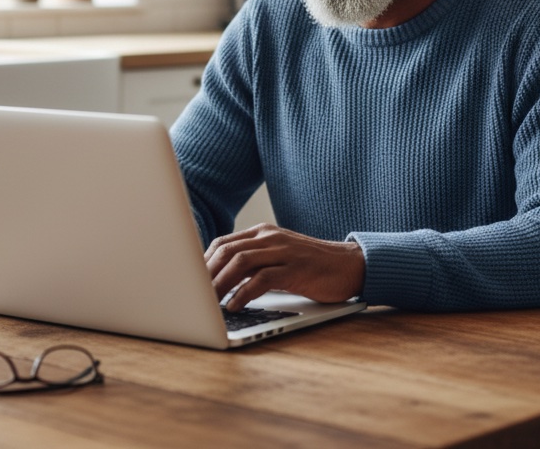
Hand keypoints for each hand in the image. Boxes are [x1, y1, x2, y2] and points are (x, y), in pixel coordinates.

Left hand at [205, 223, 364, 310]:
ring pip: (241, 262)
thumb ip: (255, 263)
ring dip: (220, 284)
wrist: (350, 265)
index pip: (223, 243)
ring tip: (207, 303)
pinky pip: (263, 278)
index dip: (203, 262)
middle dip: (206, 274)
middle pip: (227, 251)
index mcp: (263, 233)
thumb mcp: (279, 258)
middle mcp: (270, 237)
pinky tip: (234, 306)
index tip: (189, 282)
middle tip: (192, 296)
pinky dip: (244, 293)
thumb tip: (222, 282)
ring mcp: (283, 251)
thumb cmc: (312, 267)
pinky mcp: (295, 268)